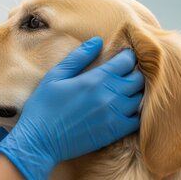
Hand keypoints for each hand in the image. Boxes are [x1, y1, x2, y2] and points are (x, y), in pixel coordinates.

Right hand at [0, 37, 143, 179]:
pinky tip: (126, 108)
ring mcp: (114, 115)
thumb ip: (78, 57)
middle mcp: (109, 96)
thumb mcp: (56, 75)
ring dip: (135, 92)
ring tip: (126, 89)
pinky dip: (136, 111)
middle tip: (124, 72)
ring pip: (140, 98)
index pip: (125, 62)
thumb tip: (97, 40)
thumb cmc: (43, 105)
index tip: (123, 56)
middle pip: (138, 79)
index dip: (127, 56)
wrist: (40, 140)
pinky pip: (137, 119)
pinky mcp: (115, 132)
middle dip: (133, 72)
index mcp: (95, 79)